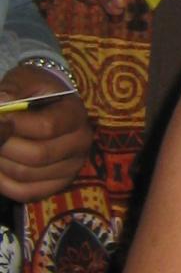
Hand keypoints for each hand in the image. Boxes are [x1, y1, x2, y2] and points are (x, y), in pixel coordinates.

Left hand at [0, 63, 90, 199]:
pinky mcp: (58, 184)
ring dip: (1, 161)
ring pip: (26, 174)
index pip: (46, 127)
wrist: (51, 104)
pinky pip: (25, 192)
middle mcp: (80, 143)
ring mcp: (71, 167)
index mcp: (75, 115)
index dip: (14, 125)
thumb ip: (10, 89)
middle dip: (5, 145)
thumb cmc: (35, 90)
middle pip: (37, 155)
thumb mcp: (24, 79)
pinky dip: (3, 182)